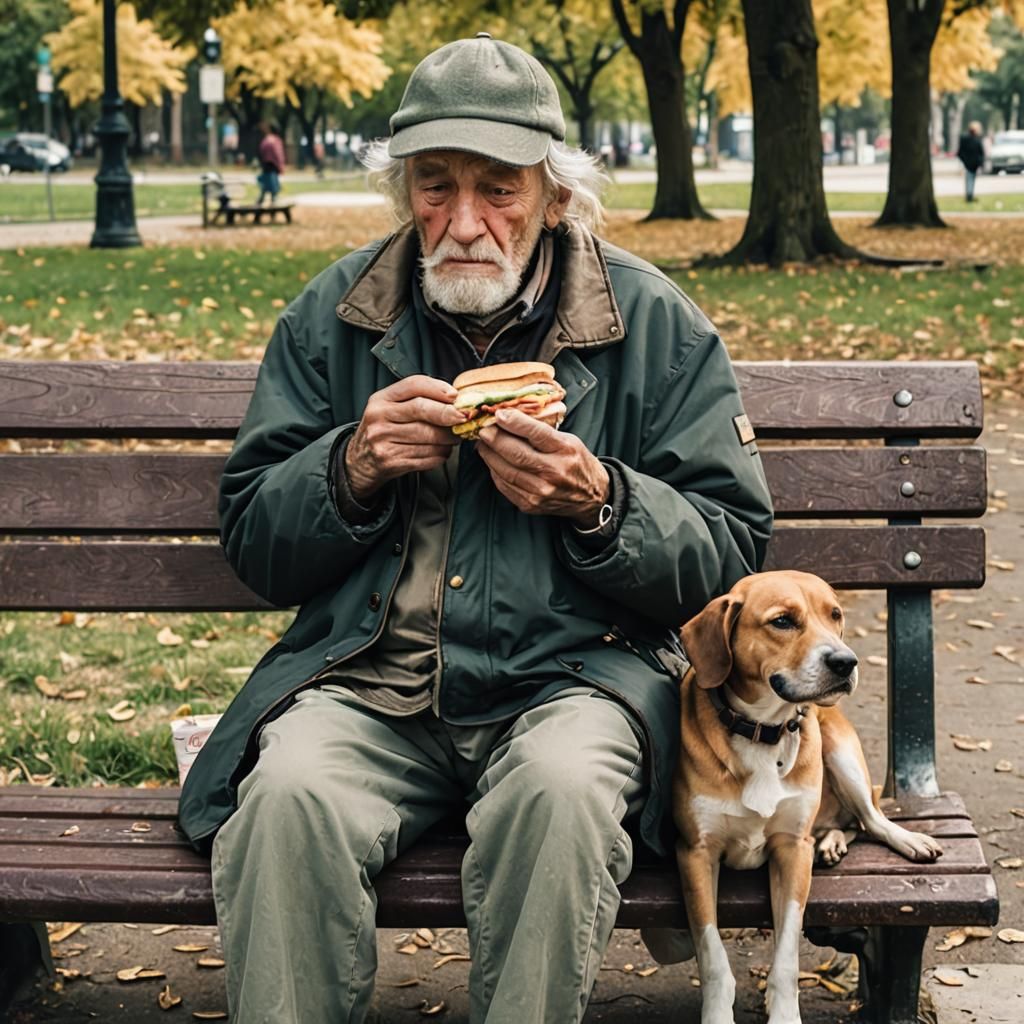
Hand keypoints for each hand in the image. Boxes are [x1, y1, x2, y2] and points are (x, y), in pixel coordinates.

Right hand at [346, 375, 465, 500]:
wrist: (358, 461)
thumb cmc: (383, 430)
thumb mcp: (390, 408)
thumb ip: (416, 400)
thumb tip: (455, 399)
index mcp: (381, 399)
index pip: (413, 385)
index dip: (438, 388)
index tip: (455, 396)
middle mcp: (379, 417)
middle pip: (421, 409)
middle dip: (448, 414)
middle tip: (464, 418)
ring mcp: (382, 440)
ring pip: (427, 436)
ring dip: (448, 439)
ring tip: (454, 438)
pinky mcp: (390, 461)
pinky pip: (425, 457)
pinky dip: (440, 455)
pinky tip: (441, 452)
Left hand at [476, 408, 609, 525]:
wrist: (591, 498)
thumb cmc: (577, 463)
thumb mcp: (569, 440)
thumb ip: (542, 431)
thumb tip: (510, 419)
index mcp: (566, 451)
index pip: (536, 434)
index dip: (514, 423)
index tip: (498, 414)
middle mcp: (554, 472)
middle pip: (516, 454)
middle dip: (494, 439)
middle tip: (483, 430)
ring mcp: (541, 492)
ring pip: (505, 471)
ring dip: (489, 455)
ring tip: (483, 444)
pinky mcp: (530, 505)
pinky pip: (504, 486)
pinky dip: (495, 472)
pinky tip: (492, 461)